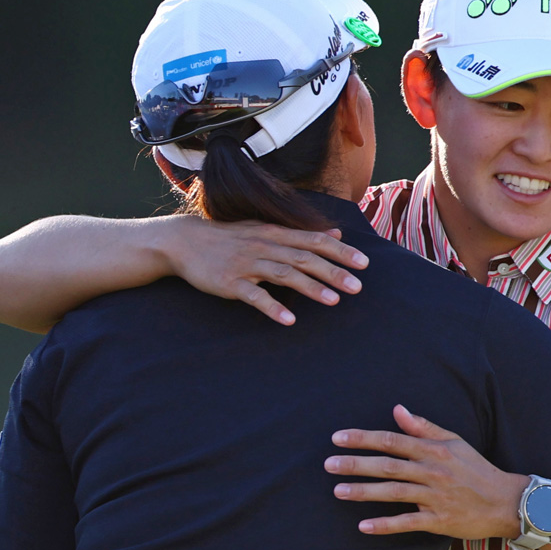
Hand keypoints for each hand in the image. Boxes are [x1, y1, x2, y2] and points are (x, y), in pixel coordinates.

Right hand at [162, 216, 368, 324]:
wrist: (185, 241)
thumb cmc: (232, 237)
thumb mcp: (267, 229)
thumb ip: (302, 235)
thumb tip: (336, 235)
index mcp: (276, 234)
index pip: (314, 241)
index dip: (340, 252)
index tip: (364, 263)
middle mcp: (265, 246)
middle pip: (305, 258)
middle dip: (333, 272)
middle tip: (357, 287)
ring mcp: (248, 264)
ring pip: (284, 274)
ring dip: (310, 288)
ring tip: (334, 301)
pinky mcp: (230, 282)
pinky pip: (255, 296)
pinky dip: (272, 307)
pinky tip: (289, 320)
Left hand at [325, 405, 527, 539]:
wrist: (505, 501)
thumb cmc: (477, 469)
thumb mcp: (454, 442)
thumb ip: (424, 427)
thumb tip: (397, 410)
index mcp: (434, 450)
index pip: (392, 439)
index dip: (363, 438)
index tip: (338, 438)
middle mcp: (432, 471)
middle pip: (387, 465)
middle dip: (355, 464)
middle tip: (328, 464)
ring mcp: (434, 497)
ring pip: (393, 493)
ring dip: (364, 492)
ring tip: (337, 490)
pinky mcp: (438, 520)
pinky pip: (407, 522)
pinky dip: (385, 524)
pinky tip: (363, 526)